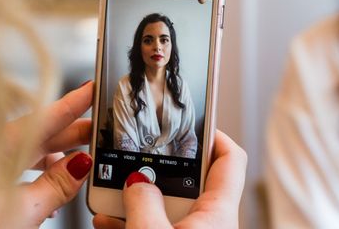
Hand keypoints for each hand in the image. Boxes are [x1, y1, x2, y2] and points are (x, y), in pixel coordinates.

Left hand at [7, 81, 93, 227]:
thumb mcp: (22, 213)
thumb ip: (55, 187)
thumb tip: (80, 167)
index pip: (43, 118)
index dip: (72, 103)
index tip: (92, 89)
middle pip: (38, 133)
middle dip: (71, 131)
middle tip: (98, 127)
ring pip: (27, 151)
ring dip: (56, 153)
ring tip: (81, 159)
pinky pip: (15, 165)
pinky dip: (38, 170)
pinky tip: (52, 182)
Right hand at [92, 130, 246, 228]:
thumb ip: (143, 204)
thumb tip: (136, 182)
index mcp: (218, 213)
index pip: (230, 158)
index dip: (214, 134)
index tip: (191, 120)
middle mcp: (211, 223)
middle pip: (191, 178)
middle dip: (159, 168)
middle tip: (136, 159)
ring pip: (168, 205)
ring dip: (139, 197)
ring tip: (112, 190)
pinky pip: (158, 226)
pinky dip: (134, 220)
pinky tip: (108, 219)